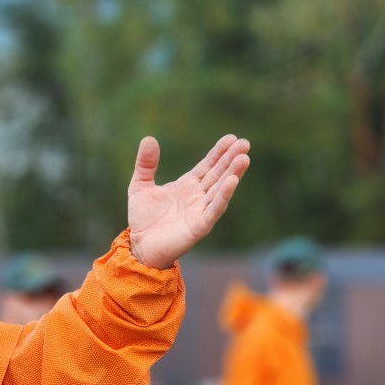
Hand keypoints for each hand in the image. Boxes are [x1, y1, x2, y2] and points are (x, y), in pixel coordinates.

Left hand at [127, 135, 250, 268]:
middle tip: (245, 143)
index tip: (231, 138)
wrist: (139, 246)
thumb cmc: (143, 219)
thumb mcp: (140, 186)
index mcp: (187, 185)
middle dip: (231, 159)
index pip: (207, 165)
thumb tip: (149, 139)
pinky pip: (214, 209)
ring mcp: (200, 211)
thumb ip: (146, 164)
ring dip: (232, 174)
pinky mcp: (199, 226)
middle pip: (218, 174)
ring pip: (220, 190)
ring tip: (244, 158)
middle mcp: (198, 196)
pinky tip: (232, 182)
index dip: (219, 152)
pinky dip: (223, 196)